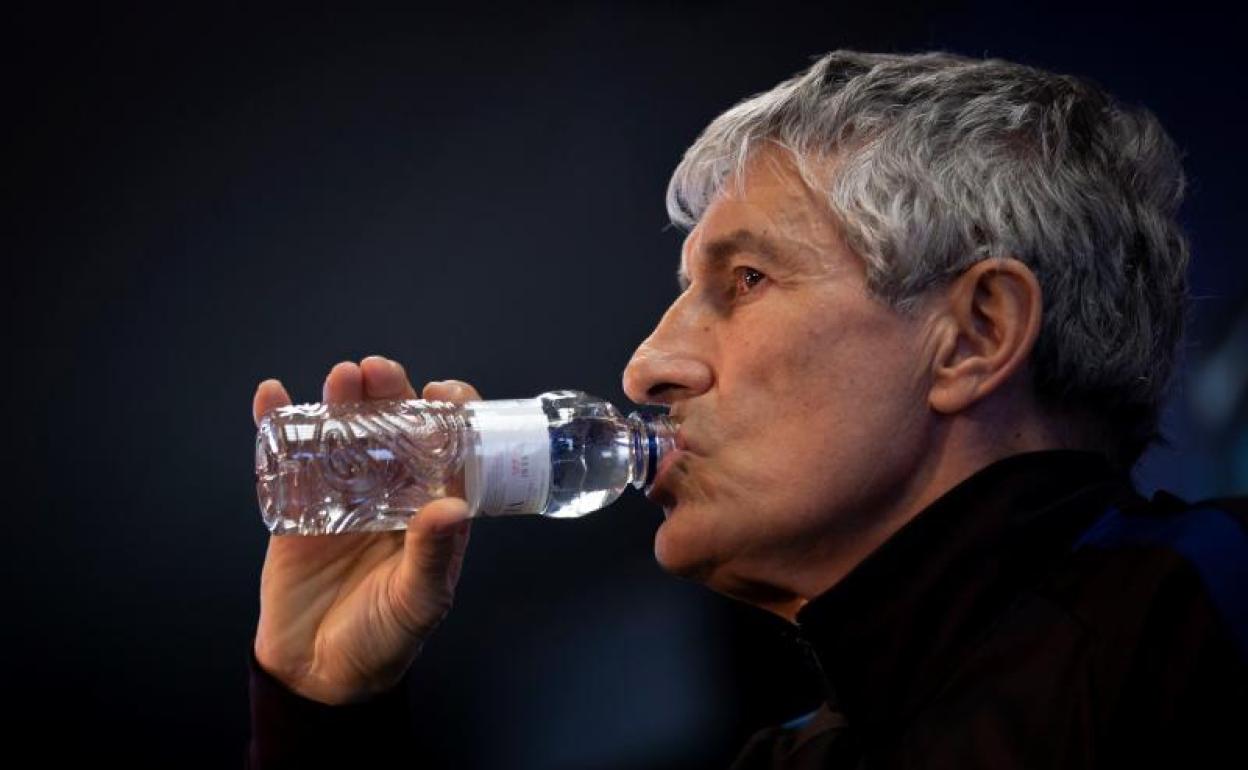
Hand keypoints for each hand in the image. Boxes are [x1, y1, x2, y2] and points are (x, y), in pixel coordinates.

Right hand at [250, 356, 480, 704]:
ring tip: (340, 379)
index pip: (449, 449)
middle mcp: (391, 493)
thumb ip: (433, 556)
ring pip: (343, 434)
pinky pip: (288, 459)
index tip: (446, 393)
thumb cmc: (383, 639)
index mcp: (431, 508)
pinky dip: (277, 424)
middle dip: (389, 394)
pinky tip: (272, 396)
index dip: (451, 415)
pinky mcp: (296, 506)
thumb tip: (453, 506)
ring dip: (341, 401)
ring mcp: (342, 495)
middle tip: (379, 372)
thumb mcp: (418, 602)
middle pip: (393, 429)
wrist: (318, 674)